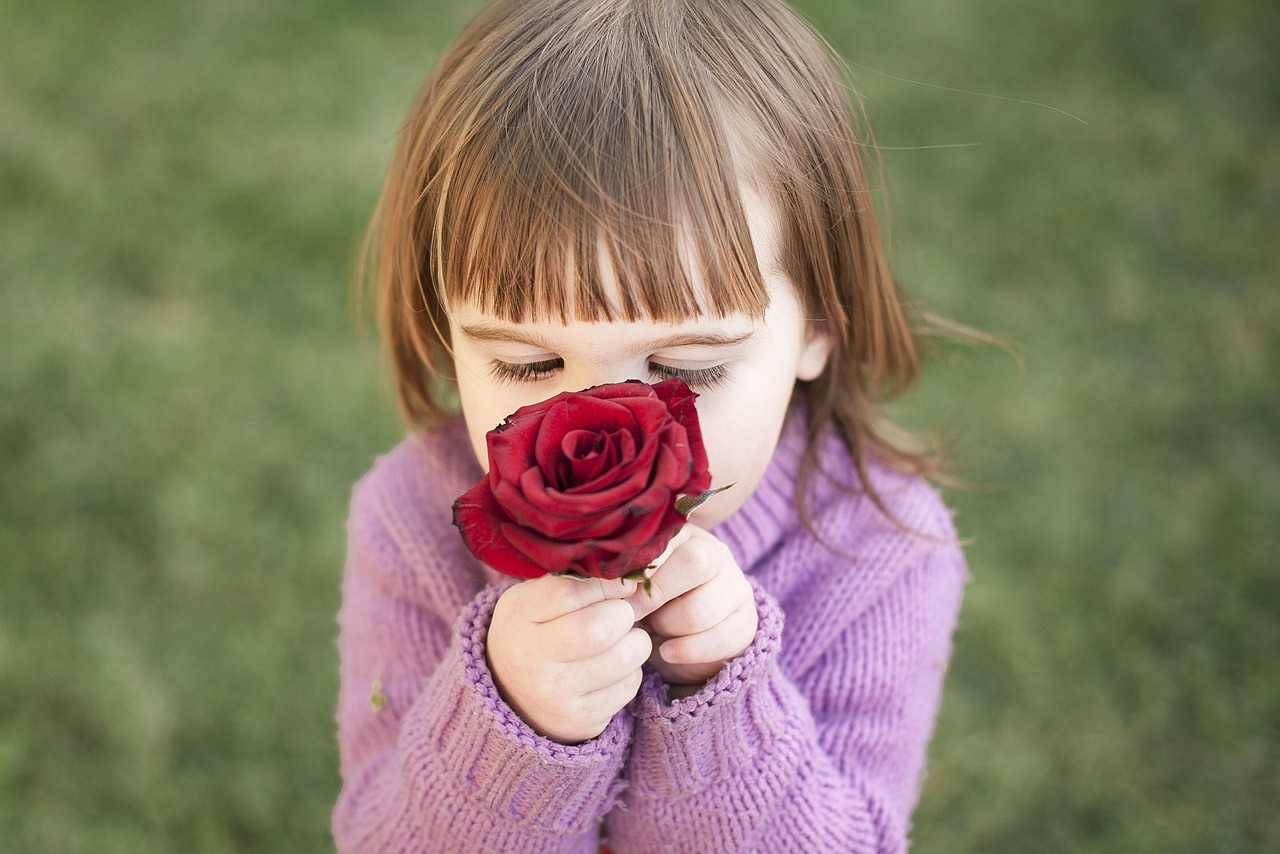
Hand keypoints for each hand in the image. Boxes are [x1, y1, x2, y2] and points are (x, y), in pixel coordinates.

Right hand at [487, 574, 651, 743]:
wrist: (510, 691)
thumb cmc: (533, 630)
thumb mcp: (536, 598)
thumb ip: (576, 582)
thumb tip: (633, 584)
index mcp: (519, 618)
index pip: (568, 593)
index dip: (605, 584)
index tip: (621, 582)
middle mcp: (531, 660)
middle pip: (599, 629)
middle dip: (624, 613)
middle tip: (622, 613)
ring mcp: (556, 695)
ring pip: (624, 658)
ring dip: (634, 642)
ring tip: (619, 639)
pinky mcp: (581, 720)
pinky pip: (629, 685)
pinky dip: (630, 670)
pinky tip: (610, 667)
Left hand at [627, 525, 758, 693]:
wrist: (673, 641)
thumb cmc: (644, 604)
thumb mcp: (631, 585)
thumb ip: (623, 575)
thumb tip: (616, 582)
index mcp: (685, 535)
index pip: (671, 536)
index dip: (644, 562)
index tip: (621, 587)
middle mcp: (717, 554)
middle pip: (696, 562)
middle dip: (657, 593)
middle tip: (634, 611)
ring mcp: (737, 586)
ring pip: (701, 609)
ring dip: (668, 626)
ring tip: (654, 629)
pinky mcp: (747, 621)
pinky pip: (720, 639)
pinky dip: (687, 650)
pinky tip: (667, 652)